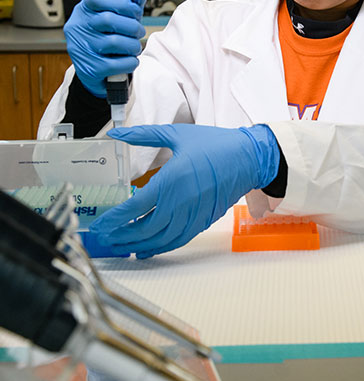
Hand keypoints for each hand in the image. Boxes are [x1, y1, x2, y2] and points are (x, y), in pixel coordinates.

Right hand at [63, 0, 146, 97]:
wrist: (94, 68)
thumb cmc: (106, 37)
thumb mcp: (116, 16)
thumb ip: (129, 3)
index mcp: (84, 10)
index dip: (122, 3)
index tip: (135, 11)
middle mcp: (78, 27)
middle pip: (109, 20)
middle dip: (132, 26)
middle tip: (138, 32)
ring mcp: (81, 48)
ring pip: (115, 42)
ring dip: (133, 45)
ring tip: (134, 47)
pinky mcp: (90, 68)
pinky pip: (117, 64)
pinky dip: (130, 62)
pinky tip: (130, 60)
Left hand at [90, 123, 279, 257]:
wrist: (247, 157)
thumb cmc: (213, 144)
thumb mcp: (176, 134)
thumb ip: (143, 135)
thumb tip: (116, 132)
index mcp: (170, 180)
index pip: (134, 207)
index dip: (114, 219)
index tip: (99, 225)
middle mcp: (180, 202)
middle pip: (144, 228)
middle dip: (121, 236)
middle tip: (106, 237)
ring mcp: (193, 215)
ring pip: (160, 239)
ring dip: (138, 244)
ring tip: (121, 245)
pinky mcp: (203, 221)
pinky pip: (177, 240)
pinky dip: (159, 247)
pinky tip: (146, 248)